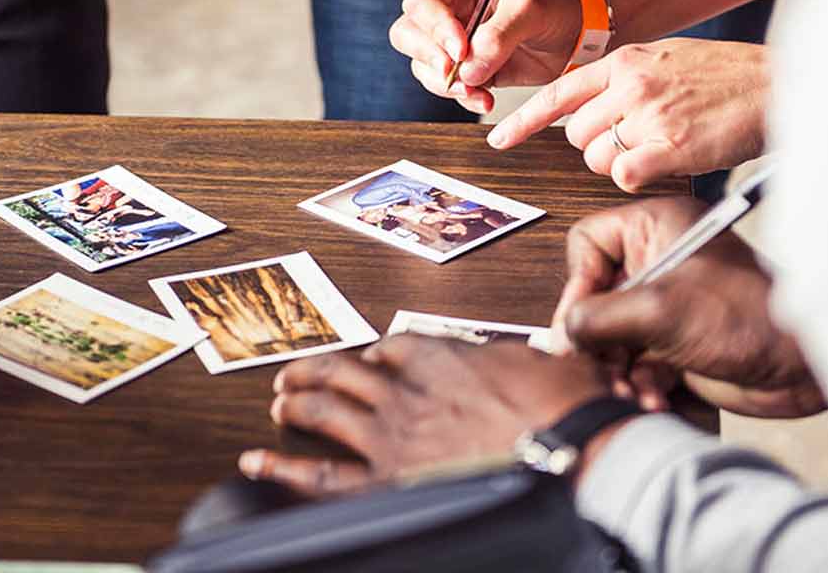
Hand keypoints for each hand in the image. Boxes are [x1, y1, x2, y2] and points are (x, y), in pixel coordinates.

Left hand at [237, 335, 612, 496]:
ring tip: (279, 401)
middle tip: (297, 372)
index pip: (396, 346)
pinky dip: (282, 466)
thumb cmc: (567, 410)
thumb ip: (520, 363)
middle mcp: (408, 391)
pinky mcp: (387, 480)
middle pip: (345, 371)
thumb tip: (529, 361)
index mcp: (445, 357)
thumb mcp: (547, 365)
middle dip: (317, 369)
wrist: (571, 453)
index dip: (377, 351)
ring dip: (296, 401)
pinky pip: (321, 474)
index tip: (369, 356)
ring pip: (324, 409)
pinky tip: (256, 462)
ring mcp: (392, 435)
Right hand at [389, 0, 583, 114]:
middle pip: (408, 33)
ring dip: (447, 84)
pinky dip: (463, 96)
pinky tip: (486, 99)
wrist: (578, 32)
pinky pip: (445, 86)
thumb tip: (469, 69)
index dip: (435, 27)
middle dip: (430, 57)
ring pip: (422, 65)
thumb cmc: (556, 4)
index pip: (423, 0)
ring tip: (479, 91)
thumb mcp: (533, 8)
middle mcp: (445, 7)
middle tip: (456, 72)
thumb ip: (500, 34)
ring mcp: (449, 40)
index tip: (461, 49)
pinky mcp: (462, 67)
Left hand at [487, 38, 769, 191]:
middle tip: (639, 141)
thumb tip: (594, 111)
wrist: (780, 84)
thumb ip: (626, 81)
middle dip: (599, 147)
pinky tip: (668, 161)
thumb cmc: (730, 78)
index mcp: (625, 61)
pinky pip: (625, 175)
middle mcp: (629, 85)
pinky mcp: (669, 146)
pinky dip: (640, 177)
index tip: (498, 140)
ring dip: (621, 164)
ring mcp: (648, 114)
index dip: (524, 120)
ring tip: (662, 147)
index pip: (558, 92)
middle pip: (577, 135)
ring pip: (597, 159)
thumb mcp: (668, 61)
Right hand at [552, 196, 827, 417]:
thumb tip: (561, 334)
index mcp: (657, 228)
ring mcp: (666, 302)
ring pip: (611, 331)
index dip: (579, 282)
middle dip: (594, 335)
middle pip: (594, 293)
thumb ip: (597, 318)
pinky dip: (638, 380)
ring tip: (624, 386)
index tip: (578, 320)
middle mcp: (659, 260)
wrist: (805, 367)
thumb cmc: (751, 318)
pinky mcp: (675, 339)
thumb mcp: (660, 310)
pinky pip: (635, 358)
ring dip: (614, 364)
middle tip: (594, 362)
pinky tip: (652, 395)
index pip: (589, 242)